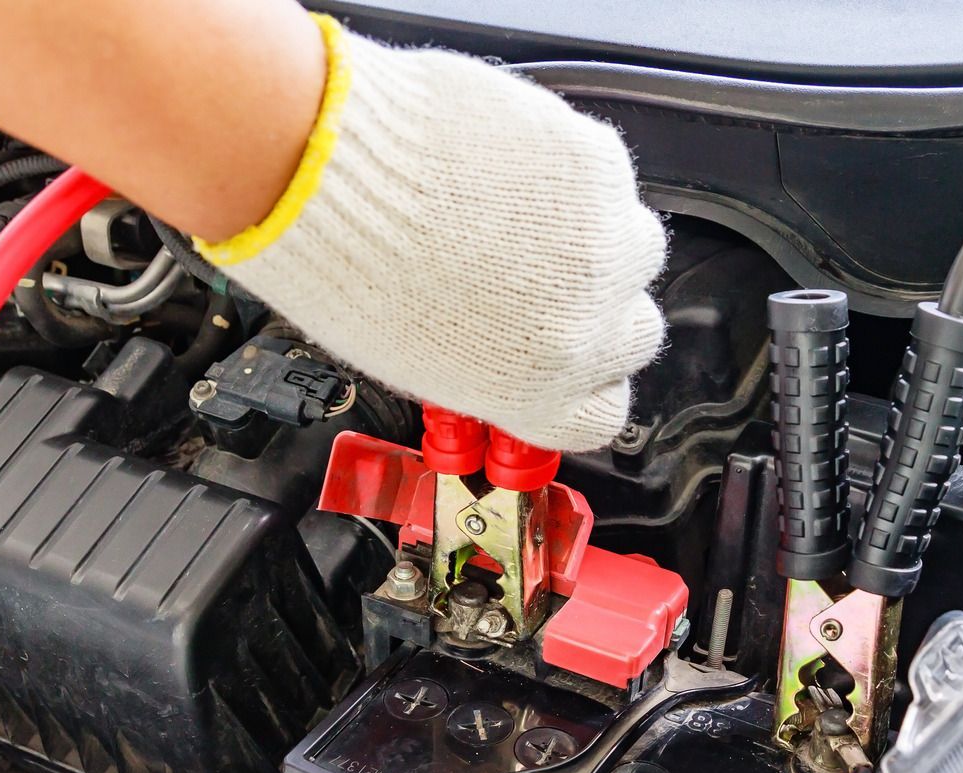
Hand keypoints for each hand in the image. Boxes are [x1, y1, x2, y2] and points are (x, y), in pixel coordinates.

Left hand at [201, 20, 667, 451]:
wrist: (326, 170)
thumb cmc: (347, 265)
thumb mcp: (419, 363)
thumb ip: (493, 369)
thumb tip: (514, 354)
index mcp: (538, 393)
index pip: (603, 414)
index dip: (585, 383)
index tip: (567, 358)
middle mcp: (585, 329)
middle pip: (635, 333)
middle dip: (596, 307)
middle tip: (541, 278)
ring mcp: (601, 246)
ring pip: (635, 249)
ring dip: (594, 237)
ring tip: (524, 219)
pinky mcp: (599, 168)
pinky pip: (607, 175)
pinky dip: (570, 171)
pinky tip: (509, 167)